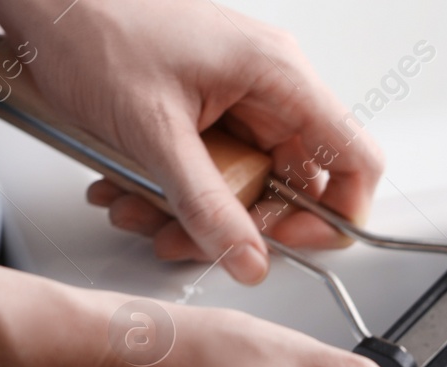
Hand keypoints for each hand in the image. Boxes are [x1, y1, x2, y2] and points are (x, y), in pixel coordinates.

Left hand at [0, 0, 381, 282]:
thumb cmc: (91, 27)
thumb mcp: (152, 132)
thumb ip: (207, 206)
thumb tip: (251, 260)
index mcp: (279, 76)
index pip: (355, 160)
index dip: (337, 215)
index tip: (291, 243)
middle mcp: (270, 84)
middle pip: (294, 182)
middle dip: (241, 223)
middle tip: (198, 240)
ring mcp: (240, 93)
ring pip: (247, 181)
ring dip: (197, 212)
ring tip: (143, 213)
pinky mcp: (209, 103)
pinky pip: (214, 165)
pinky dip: (177, 189)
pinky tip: (133, 190)